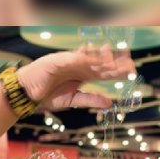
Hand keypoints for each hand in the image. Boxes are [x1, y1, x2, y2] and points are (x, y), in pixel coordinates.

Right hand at [17, 45, 135, 109]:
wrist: (27, 94)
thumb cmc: (47, 96)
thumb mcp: (73, 99)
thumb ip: (90, 100)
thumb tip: (109, 104)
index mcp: (84, 75)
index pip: (104, 71)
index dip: (117, 71)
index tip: (131, 71)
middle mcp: (79, 66)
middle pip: (100, 62)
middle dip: (114, 62)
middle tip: (130, 61)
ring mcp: (69, 61)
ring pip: (89, 57)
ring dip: (102, 56)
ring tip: (116, 54)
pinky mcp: (58, 60)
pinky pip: (73, 57)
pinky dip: (84, 56)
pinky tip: (95, 55)